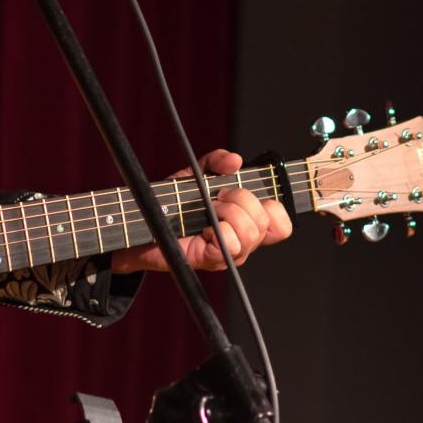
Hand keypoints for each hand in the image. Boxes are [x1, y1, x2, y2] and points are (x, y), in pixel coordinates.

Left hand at [109, 150, 292, 274]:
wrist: (141, 221)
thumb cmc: (171, 203)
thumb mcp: (196, 174)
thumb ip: (217, 162)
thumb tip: (235, 161)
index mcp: (246, 222)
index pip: (281, 224)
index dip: (273, 208)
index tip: (245, 192)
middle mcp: (242, 241)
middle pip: (265, 222)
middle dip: (241, 199)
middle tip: (217, 198)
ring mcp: (228, 255)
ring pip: (249, 233)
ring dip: (227, 213)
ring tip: (208, 212)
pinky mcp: (210, 261)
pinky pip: (229, 247)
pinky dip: (217, 231)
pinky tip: (202, 229)